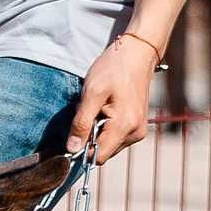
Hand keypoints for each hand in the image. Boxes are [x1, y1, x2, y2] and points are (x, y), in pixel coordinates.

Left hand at [70, 33, 158, 160]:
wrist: (137, 54)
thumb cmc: (113, 69)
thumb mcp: (92, 93)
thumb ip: (81, 123)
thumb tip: (72, 149)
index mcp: (125, 127)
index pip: (98, 157)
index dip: (82, 149)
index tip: (74, 130)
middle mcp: (135, 133)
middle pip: (103, 152)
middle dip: (90, 137)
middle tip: (89, 110)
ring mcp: (138, 131)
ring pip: (109, 145)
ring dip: (98, 131)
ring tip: (99, 107)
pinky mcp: (138, 126)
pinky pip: (116, 137)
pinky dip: (107, 127)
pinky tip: (107, 108)